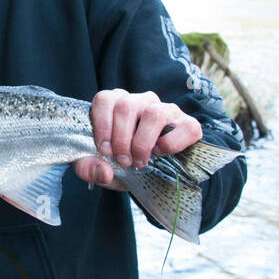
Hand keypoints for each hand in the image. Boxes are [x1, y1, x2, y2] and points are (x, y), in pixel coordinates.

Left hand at [72, 89, 201, 190]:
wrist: (154, 179)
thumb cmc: (123, 165)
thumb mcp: (101, 169)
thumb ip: (89, 169)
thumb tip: (103, 169)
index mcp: (117, 104)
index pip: (105, 99)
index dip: (102, 124)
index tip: (104, 149)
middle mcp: (142, 101)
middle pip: (127, 106)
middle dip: (121, 138)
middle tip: (123, 160)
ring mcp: (167, 110)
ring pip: (154, 113)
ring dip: (143, 142)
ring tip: (139, 161)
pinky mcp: (188, 124)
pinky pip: (183, 128)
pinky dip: (170, 144)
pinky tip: (160, 154)